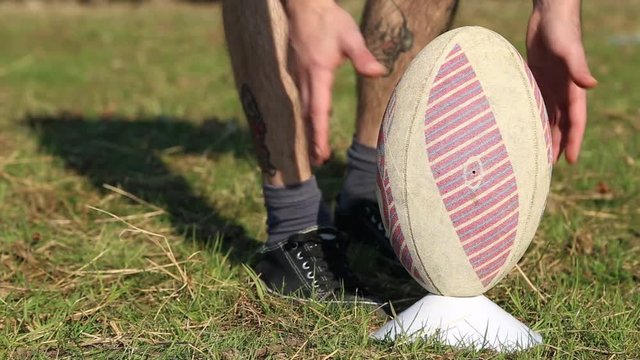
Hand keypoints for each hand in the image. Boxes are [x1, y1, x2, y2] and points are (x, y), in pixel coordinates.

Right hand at [286, 1, 385, 164]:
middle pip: (308, 116)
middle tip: (319, 161)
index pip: (318, 111)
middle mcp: (305, 78)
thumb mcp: (350, 36)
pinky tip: (311, 121)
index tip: (322, 153)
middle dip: (312, 139)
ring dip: (308, 129)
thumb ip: (363, 57)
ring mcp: (298, 75)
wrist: (304, 6)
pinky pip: (301, 99)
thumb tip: (380, 73)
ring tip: (315, 148)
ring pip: (302, 109)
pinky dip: (306, 115)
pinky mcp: (298, 72)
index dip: (319, 135)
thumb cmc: (329, 20)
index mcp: (318, 73)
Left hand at [526, 0, 596, 163]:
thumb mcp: (569, 49)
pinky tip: (523, 130)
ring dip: (544, 135)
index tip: (571, 160)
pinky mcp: (536, 80)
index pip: (576, 121)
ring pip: (548, 118)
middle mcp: (563, 91)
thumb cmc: (561, 30)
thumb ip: (578, 68)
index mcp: (573, 89)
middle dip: (558, 145)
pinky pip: (535, 105)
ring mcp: (549, 86)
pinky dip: (532, 119)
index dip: (574, 141)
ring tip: (537, 155)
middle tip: (548, 167)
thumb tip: (592, 85)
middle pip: (561, 125)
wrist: (549, 14)